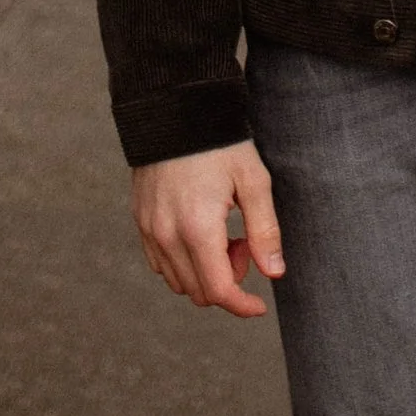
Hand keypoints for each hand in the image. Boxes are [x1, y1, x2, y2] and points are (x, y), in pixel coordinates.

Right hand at [131, 139, 285, 316]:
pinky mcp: (141, 222)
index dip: (242, 306)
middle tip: (243, 242)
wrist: (175, 109)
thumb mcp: (253, 180)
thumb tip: (274, 273)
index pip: (218, 291)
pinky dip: (184, 262)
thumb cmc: (220, 142)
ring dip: (205, 272)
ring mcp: (150, 230)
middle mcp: (167, 235)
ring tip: (223, 234)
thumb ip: (264, 230)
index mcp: (198, 228)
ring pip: (179, 282)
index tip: (260, 305)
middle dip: (228, 281)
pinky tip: (199, 232)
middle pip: (199, 292)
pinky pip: (161, 264)